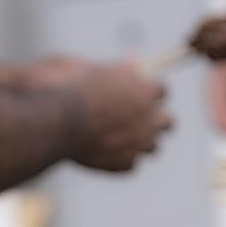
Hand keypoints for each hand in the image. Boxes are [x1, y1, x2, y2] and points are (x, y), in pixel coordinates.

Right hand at [48, 59, 172, 171]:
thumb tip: (136, 62)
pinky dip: (119, 159)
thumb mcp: (95, 68)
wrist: (56, 121)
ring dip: (140, 142)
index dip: (149, 92)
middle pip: (168, 123)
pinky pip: (130, 164)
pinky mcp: (125, 165)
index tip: (138, 94)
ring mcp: (139, 144)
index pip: (162, 90)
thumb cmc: (71, 88)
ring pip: (153, 147)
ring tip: (117, 137)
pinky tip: (101, 151)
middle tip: (139, 119)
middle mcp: (149, 119)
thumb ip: (120, 69)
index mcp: (145, 90)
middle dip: (156, 120)